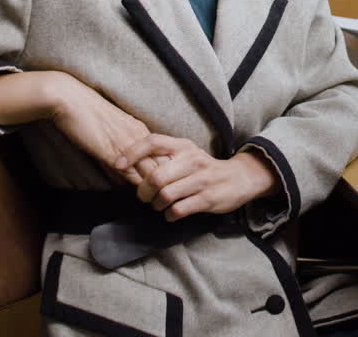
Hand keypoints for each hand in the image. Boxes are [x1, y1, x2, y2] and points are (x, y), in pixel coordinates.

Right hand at [0, 71, 161, 184]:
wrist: (71, 100)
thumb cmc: (87, 113)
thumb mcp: (113, 129)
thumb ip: (123, 149)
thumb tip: (127, 172)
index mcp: (140, 130)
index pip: (165, 154)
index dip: (168, 171)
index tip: (167, 184)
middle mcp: (139, 136)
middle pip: (163, 164)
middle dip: (165, 182)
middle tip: (164, 197)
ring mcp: (127, 144)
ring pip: (150, 171)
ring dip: (152, 188)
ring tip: (154, 200)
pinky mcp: (112, 152)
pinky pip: (130, 173)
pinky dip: (135, 185)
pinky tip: (137, 195)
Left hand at [115, 134, 279, 220]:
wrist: (238, 178)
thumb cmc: (204, 168)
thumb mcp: (187, 154)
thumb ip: (163, 157)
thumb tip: (130, 165)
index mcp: (183, 146)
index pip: (153, 142)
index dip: (132, 153)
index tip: (118, 164)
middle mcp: (192, 160)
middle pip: (156, 176)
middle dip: (144, 191)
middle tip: (145, 197)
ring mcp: (201, 179)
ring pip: (166, 195)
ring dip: (157, 205)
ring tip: (160, 205)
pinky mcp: (208, 198)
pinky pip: (178, 210)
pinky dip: (169, 215)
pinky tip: (171, 213)